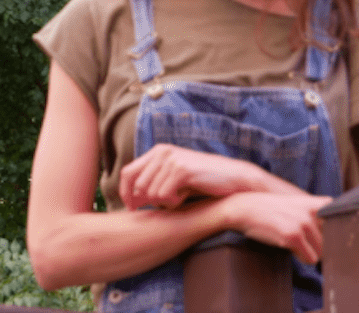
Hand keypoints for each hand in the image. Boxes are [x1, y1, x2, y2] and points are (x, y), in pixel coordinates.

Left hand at [119, 144, 267, 210]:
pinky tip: (184, 197)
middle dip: (146, 200)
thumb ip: (154, 184)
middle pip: (137, 185)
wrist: (234, 177)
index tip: (131, 208)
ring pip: (150, 192)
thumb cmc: (203, 181)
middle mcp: (161, 152)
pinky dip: (173, 202)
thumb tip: (131, 199)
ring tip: (180, 197)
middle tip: (164, 204)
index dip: (124, 192)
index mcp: (157, 151)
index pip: (127, 172)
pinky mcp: (181, 170)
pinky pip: (164, 195)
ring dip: (164, 202)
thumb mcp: (174, 178)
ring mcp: (171, 159)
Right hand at [220, 192, 331, 264]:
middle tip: (305, 242)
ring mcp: (303, 223)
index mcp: (316, 203)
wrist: (243, 208)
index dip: (339, 233)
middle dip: (320, 246)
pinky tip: (288, 246)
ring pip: (322, 252)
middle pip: (331, 242)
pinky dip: (301, 257)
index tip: (335, 239)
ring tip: (294, 243)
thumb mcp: (296, 205)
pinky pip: (310, 258)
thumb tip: (335, 237)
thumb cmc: (269, 209)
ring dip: (309, 252)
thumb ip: (315, 216)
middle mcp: (312, 211)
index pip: (342, 221)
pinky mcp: (293, 236)